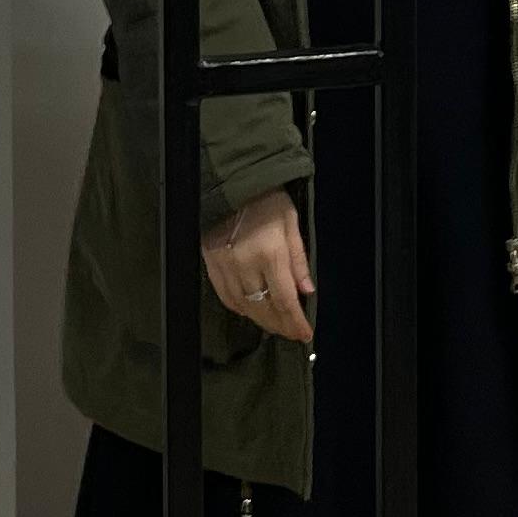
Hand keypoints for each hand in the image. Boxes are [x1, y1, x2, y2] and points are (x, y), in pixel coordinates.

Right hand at [202, 187, 313, 344]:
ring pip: (243, 306)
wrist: (230, 182)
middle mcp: (246, 265)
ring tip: (274, 325)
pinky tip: (250, 311)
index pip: (285, 300)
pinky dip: (239, 308)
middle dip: (280, 325)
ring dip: (261, 320)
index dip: (295, 322)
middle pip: (263, 308)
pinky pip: (225, 296)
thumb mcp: (291, 223)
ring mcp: (225, 267)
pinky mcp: (211, 264)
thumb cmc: (266, 199)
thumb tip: (306, 290)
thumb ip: (298, 260)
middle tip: (291, 332)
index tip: (304, 334)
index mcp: (270, 254)